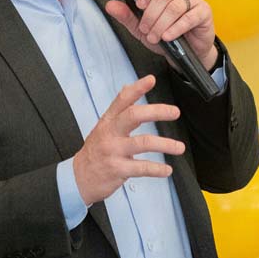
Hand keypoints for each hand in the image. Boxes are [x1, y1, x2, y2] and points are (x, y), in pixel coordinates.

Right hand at [72, 75, 184, 205]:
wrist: (79, 178)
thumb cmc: (95, 151)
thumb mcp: (103, 127)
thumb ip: (118, 110)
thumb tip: (129, 87)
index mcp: (108, 121)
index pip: (122, 100)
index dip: (137, 89)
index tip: (151, 79)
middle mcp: (110, 133)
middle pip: (134, 116)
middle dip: (157, 112)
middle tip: (175, 112)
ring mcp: (113, 151)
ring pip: (143, 143)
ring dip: (165, 145)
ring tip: (179, 147)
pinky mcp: (117, 169)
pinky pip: (142, 168)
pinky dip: (157, 169)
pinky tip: (167, 170)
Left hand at [104, 0, 217, 70]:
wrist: (187, 52)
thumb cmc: (166, 36)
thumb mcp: (142, 28)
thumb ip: (127, 16)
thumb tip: (110, 5)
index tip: (139, 6)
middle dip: (151, 15)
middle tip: (145, 30)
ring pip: (175, 5)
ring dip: (162, 23)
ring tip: (155, 37)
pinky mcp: (204, 12)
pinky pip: (190, 16)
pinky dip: (176, 27)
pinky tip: (168, 36)